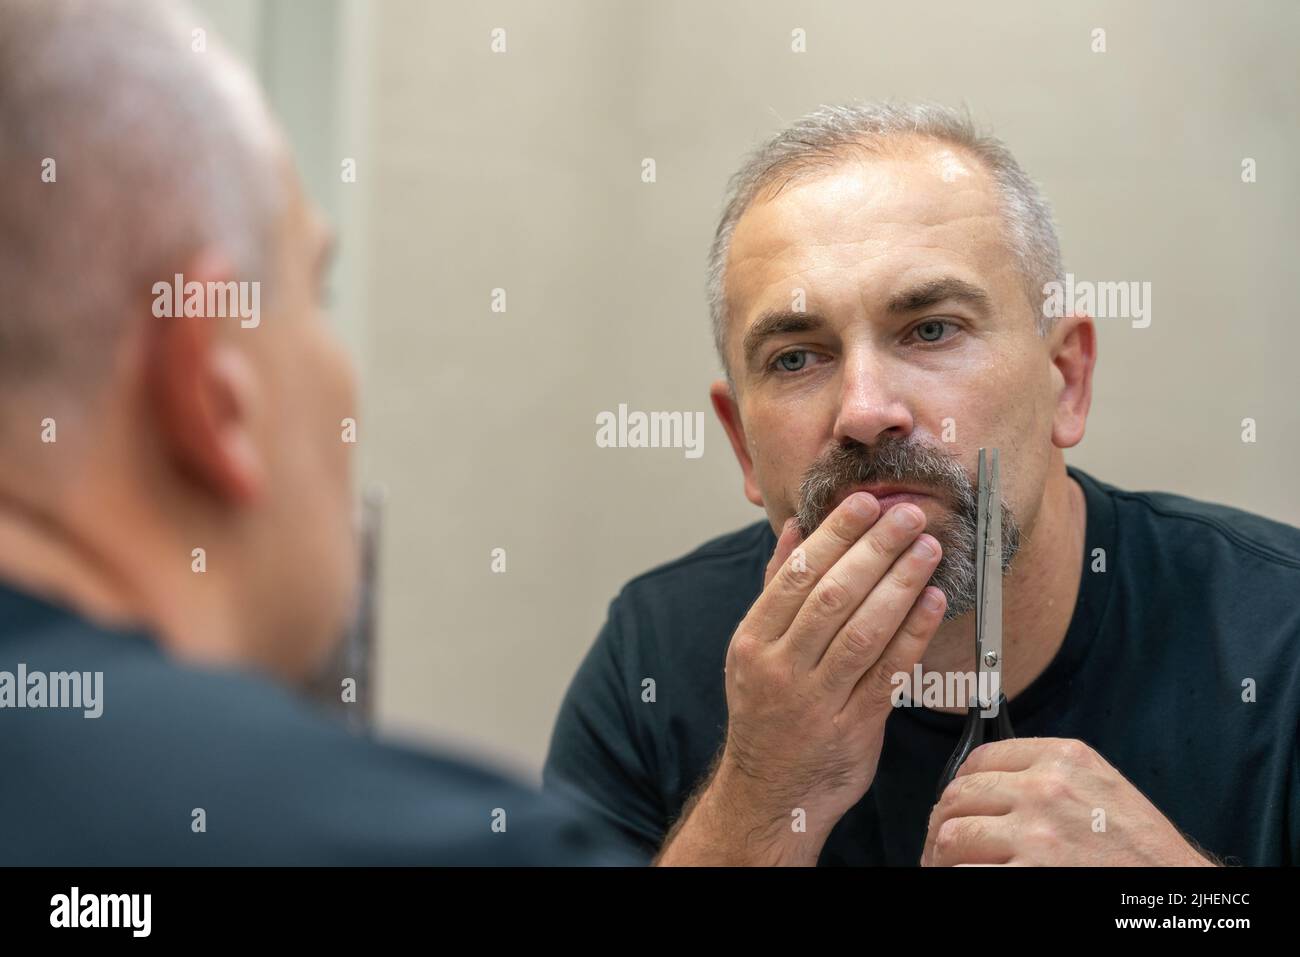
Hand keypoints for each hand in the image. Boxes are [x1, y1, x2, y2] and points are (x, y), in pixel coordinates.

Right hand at [657, 492, 946, 865]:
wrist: (772, 792)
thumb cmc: (767, 711)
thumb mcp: (754, 649)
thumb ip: (776, 588)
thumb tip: (793, 530)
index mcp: (753, 640)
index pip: (798, 575)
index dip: (835, 534)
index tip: (866, 502)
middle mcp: (781, 668)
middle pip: (833, 596)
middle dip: (875, 549)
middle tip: (908, 515)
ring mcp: (818, 700)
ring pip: (863, 631)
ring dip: (900, 584)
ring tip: (928, 548)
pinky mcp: (855, 726)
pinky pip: (889, 671)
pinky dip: (913, 633)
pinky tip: (932, 601)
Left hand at [922, 738, 1216, 865]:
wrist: (1179, 893)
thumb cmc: (1144, 852)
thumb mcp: (1102, 789)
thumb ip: (1051, 776)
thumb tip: (992, 785)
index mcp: (1064, 759)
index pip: (980, 759)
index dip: (961, 786)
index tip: (958, 805)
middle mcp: (1046, 789)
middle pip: (959, 796)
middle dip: (945, 823)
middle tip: (942, 845)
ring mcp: (1036, 834)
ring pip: (953, 836)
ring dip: (943, 856)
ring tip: (948, 868)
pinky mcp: (1029, 875)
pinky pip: (965, 874)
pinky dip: (958, 879)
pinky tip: (965, 881)